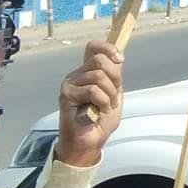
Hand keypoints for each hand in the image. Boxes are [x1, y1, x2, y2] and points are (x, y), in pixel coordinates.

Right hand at [53, 40, 122, 167]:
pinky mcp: (67, 94)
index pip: (93, 47)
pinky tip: (99, 111)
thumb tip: (118, 57)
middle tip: (114, 95)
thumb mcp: (114, 92)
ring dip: (110, 94)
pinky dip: (103, 102)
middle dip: (115, 79)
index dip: (108, 48)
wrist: (90, 140)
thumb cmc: (101, 119)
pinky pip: (93, 90)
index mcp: (88, 71)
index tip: (120, 60)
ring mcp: (70, 83)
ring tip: (106, 106)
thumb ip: (114, 75)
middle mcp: (77, 74)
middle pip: (100, 60)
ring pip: (99, 76)